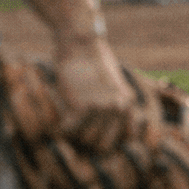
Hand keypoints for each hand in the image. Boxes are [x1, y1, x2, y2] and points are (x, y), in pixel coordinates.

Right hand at [54, 32, 134, 151]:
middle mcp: (118, 108)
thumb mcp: (113, 83)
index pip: (126, 138)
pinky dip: (62, 128)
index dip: (111, 140)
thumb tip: (106, 128)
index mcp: (127, 102)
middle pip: (104, 145)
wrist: (81, 43)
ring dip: (76, 134)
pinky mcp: (81, 106)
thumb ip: (114, 105)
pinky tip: (60, 120)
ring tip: (71, 122)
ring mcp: (101, 108)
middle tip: (81, 130)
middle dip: (91, 140)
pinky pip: (69, 131)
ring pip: (86, 140)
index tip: (99, 135)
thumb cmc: (93, 61)